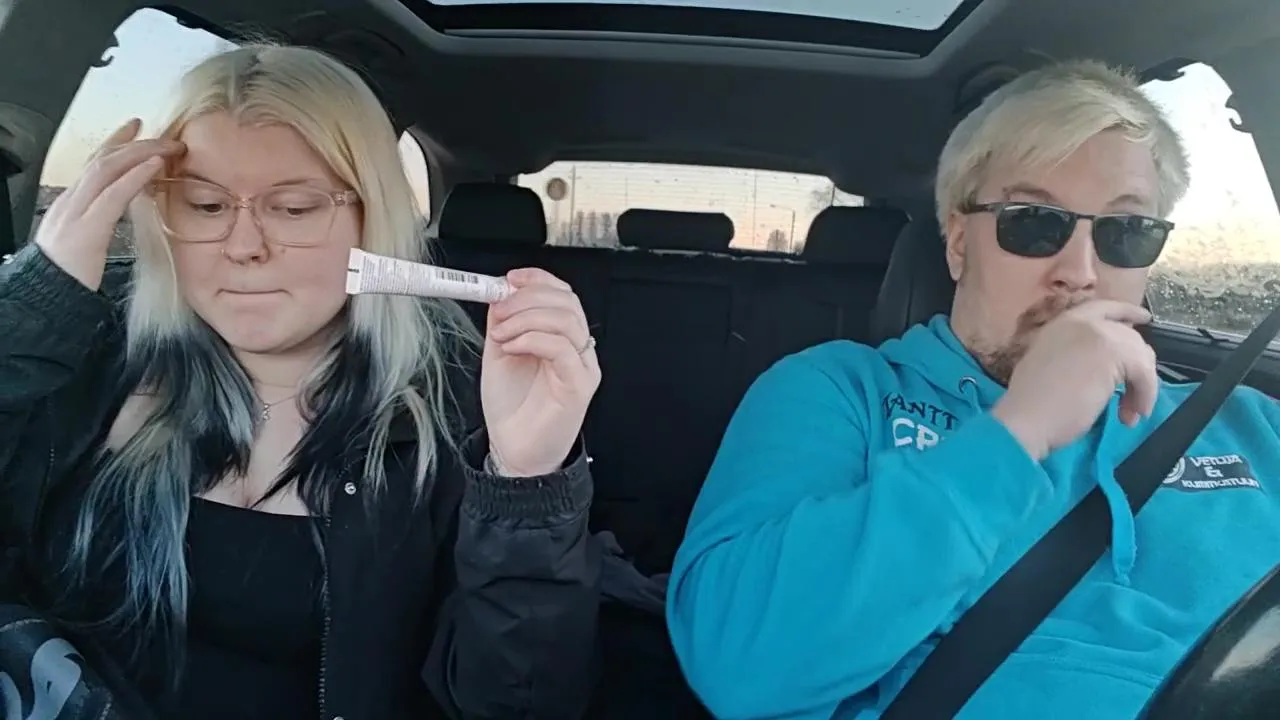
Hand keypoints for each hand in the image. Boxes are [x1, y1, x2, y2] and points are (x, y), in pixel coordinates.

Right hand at [34, 118, 184, 290]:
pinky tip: (153, 166)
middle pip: (102, 160)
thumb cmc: (69, 277)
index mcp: (71, 205)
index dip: (115, 143)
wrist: (46, 298)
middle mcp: (71, 202)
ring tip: (166, 146)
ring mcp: (76, 213)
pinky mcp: (87, 230)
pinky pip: (113, 196)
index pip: (93, 164)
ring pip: (107, 170)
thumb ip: (101, 221)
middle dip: (133, 142)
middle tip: (162, 133)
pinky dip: (135, 177)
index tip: (136, 128)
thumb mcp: (86, 242)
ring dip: (139, 153)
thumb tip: (126, 208)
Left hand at [481, 268, 599, 475]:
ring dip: (526, 318)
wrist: (514, 450)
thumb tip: (500, 294)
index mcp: (560, 337)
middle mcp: (577, 349)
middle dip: (528, 297)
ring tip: (501, 334)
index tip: (510, 279)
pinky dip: (532, 339)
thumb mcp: (500, 353)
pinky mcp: (579, 385)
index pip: (562, 294)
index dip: (538, 280)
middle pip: (567, 302)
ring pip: (567, 320)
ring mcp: (582, 366)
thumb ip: (503, 323)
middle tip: (500, 309)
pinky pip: (562, 348)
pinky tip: (511, 347)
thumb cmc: (512, 407)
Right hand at [991, 299, 1157, 459]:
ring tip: (1130, 413)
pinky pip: (1144, 373)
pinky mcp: (1114, 354)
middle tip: (1131, 401)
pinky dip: (1145, 395)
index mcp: (1062, 323)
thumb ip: (1075, 353)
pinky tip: (1132, 415)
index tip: (1144, 318)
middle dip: (1137, 368)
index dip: (1127, 312)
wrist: (1026, 418)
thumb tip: (1104, 363)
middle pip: (1129, 336)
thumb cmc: (1031, 404)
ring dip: (1141, 386)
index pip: (1103, 307)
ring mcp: (1099, 335)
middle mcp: (1081, 322)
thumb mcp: (1050, 365)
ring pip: (1140, 355)